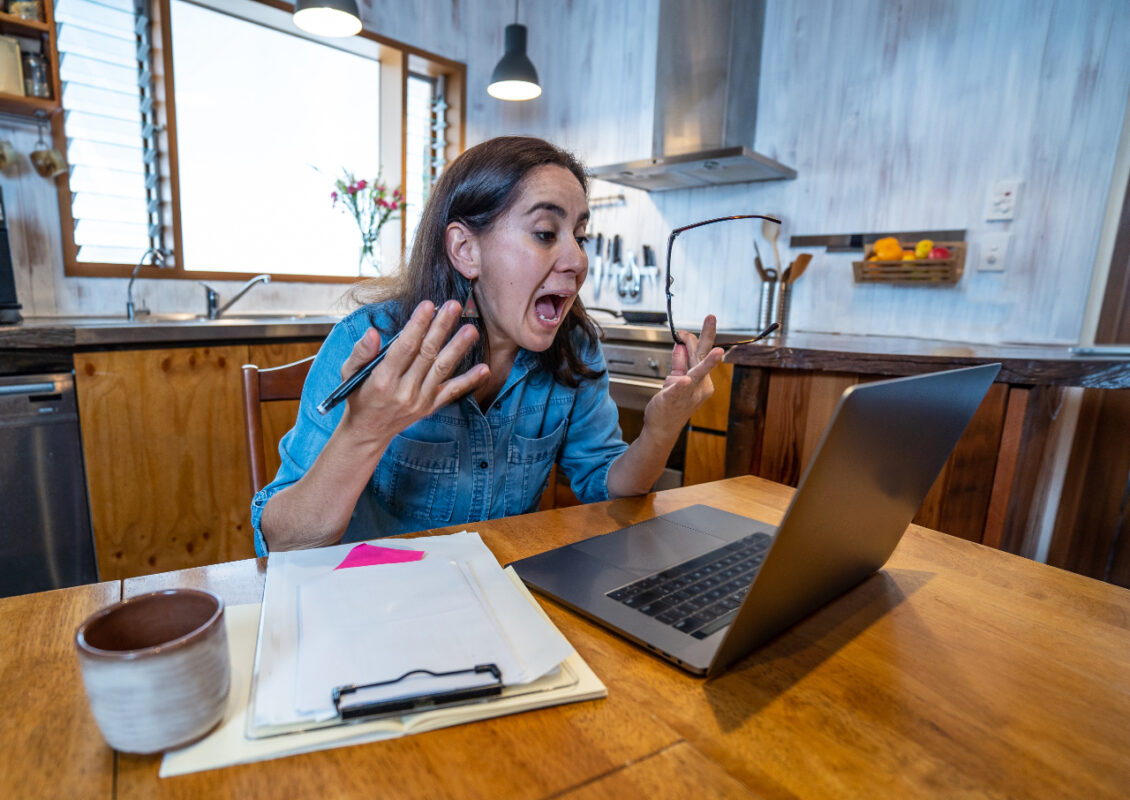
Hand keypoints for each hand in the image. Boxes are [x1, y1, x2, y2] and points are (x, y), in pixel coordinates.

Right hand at [340, 300, 488, 443]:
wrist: (368, 431)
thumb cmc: (358, 396)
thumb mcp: (349, 372)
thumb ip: (361, 351)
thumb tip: (373, 332)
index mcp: (382, 379)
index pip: (404, 348)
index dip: (417, 325)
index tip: (428, 305)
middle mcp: (404, 391)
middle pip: (426, 354)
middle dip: (441, 328)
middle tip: (454, 306)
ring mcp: (419, 400)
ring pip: (442, 369)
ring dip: (458, 348)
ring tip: (470, 330)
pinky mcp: (430, 407)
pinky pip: (452, 392)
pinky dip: (469, 381)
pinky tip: (484, 368)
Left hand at [643, 315, 724, 432]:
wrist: (661, 429)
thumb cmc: (670, 405)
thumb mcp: (675, 378)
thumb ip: (679, 361)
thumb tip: (681, 344)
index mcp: (702, 379)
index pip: (699, 352)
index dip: (690, 338)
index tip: (682, 332)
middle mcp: (701, 386)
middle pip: (702, 356)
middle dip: (707, 336)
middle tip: (711, 317)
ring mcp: (690, 394)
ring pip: (697, 372)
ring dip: (706, 363)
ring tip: (717, 352)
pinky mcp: (674, 400)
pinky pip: (679, 391)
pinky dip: (681, 385)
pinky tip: (684, 381)